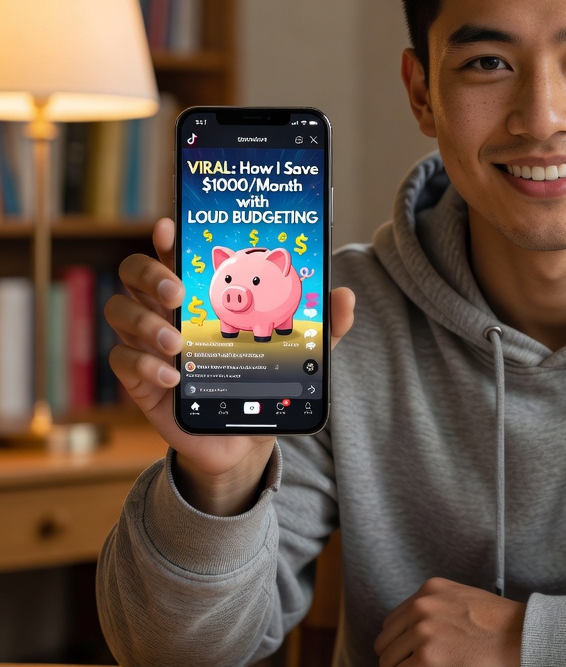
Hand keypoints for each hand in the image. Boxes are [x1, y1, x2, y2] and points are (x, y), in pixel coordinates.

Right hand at [105, 217, 355, 514]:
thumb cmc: (262, 381)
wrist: (243, 439)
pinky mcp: (140, 381)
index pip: (172, 253)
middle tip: (178, 293)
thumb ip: (322, 325)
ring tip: (177, 345)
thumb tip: (345, 297)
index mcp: (198, 293)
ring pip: (119, 312)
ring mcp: (148, 343)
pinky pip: (122, 362)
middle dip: (150, 274)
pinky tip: (173, 378)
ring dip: (144, 323)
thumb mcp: (296, 352)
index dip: (166, 237)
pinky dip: (144, 366)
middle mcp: (165, 310)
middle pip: (133, 272)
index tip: (171, 227)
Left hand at [374, 578, 525, 666]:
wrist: (524, 640)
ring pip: (387, 662)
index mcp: (429, 590)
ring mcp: (422, 632)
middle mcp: (421, 606)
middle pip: (384, 642)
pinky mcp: (427, 659)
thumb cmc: (500, 626)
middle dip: (399, 658)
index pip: (393, 622)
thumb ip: (435, 608)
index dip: (403, 642)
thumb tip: (410, 631)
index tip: (418, 653)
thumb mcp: (462, 599)